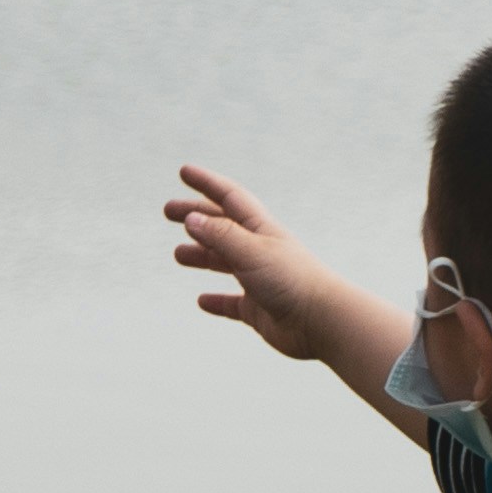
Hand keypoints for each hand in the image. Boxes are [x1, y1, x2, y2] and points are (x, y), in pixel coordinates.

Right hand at [169, 165, 363, 360]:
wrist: (324, 321)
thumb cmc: (292, 280)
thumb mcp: (251, 251)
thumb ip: (220, 235)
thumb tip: (191, 218)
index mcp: (261, 230)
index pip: (229, 198)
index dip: (206, 183)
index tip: (184, 171)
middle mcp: (260, 251)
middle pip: (222, 227)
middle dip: (196, 217)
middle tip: (168, 211)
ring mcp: (260, 281)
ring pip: (225, 263)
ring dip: (202, 256)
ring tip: (178, 255)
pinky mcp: (260, 310)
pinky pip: (233, 304)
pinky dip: (217, 301)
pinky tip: (202, 301)